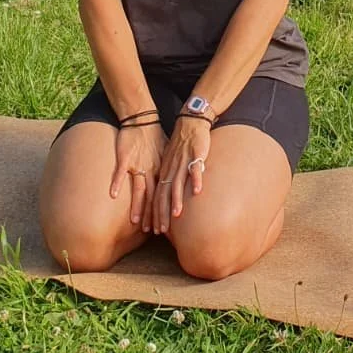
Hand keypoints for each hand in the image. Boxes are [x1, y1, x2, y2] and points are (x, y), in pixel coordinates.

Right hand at [111, 123, 165, 233]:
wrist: (143, 119)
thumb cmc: (154, 136)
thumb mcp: (166, 154)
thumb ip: (167, 169)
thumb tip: (174, 182)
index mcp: (160, 171)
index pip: (162, 196)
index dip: (163, 212)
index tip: (163, 228)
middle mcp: (151, 170)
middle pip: (153, 197)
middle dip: (154, 215)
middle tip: (154, 231)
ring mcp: (138, 165)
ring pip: (139, 189)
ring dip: (138, 205)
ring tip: (136, 221)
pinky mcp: (126, 158)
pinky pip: (121, 172)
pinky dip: (117, 183)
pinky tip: (114, 195)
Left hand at [154, 117, 211, 234]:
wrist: (189, 123)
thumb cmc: (182, 144)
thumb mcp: (171, 162)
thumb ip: (170, 177)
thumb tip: (169, 196)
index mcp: (164, 172)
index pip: (157, 196)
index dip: (155, 214)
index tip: (155, 230)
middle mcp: (171, 169)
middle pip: (163, 194)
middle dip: (161, 213)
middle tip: (161, 230)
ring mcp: (182, 163)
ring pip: (177, 183)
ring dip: (176, 200)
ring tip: (176, 215)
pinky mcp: (195, 155)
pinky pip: (195, 169)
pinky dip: (196, 180)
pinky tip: (198, 191)